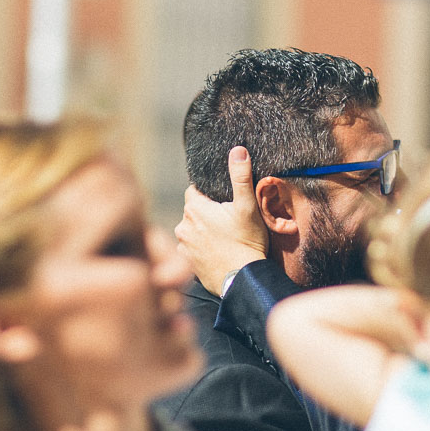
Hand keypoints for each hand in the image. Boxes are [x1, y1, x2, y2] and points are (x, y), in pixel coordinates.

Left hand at [174, 146, 268, 295]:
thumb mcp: (247, 206)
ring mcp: (183, 247)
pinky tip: (216, 252)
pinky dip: (201, 249)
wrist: (243, 280)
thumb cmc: (247, 242)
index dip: (208, 194)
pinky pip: (191, 249)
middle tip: (226, 220)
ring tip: (222, 238)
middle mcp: (182, 226)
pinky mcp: (187, 264)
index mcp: (194, 209)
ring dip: (202, 231)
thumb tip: (238, 150)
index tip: (221, 201)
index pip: (194, 191)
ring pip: (191, 230)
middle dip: (206, 213)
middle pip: (192, 211)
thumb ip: (241, 177)